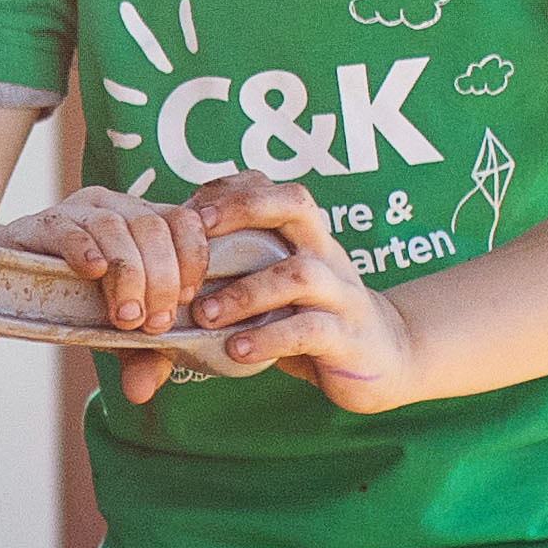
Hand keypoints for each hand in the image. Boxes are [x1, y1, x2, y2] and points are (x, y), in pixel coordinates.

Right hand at [3, 184, 214, 356]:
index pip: (184, 222)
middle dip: (160, 279)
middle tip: (150, 322)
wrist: (10, 286)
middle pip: (152, 227)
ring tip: (124, 316)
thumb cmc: (75, 301)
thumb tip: (142, 392)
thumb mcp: (114, 330)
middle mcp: (118, 208)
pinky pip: (69, 228)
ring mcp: (79, 211)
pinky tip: (91, 274)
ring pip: (114, 227)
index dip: (191, 260)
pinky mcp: (43, 223)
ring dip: (127, 275)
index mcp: (146, 222)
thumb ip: (138, 357)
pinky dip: (85, 250)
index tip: (183, 302)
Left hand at [163, 172, 422, 411]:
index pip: (273, 189)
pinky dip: (270, 338)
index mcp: (307, 237)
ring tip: (205, 313)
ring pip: (298, 274)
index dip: (231, 190)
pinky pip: (310, 330)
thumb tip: (161, 279)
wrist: (386, 358)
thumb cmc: (312, 320)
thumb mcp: (278, 291)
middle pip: (296, 205)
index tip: (187, 209)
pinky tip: (237, 350)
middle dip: (243, 208)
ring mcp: (341, 293)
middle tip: (196, 231)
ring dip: (245, 291)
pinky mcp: (348, 337)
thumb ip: (235, 278)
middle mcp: (326, 253)